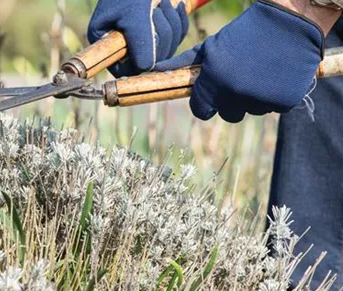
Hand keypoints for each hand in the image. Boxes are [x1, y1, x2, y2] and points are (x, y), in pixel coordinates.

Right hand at [87, 0, 188, 77]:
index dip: (141, 61)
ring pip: (165, 50)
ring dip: (171, 26)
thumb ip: (140, 42)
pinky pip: (174, 38)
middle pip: (148, 61)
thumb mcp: (135, 14)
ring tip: (164, 3)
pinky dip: (178, 23)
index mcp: (104, 41)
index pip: (124, 68)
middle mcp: (120, 43)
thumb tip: (146, 68)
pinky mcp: (157, 31)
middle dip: (160, 36)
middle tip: (158, 10)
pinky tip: (174, 5)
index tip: (152, 44)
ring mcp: (140, 38)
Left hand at [154, 0, 324, 122]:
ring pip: (252, 111)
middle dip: (232, 101)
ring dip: (255, 98)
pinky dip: (276, 95)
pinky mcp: (285, 100)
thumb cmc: (244, 32)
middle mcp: (235, 92)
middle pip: (228, 115)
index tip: (212, 97)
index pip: (200, 111)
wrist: (290, 19)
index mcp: (213, 80)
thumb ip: (184, 64)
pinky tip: (277, 74)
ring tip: (262, 71)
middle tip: (242, 78)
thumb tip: (156, 71)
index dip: (205, 105)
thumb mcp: (211, 46)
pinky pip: (274, 108)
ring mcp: (260, 99)